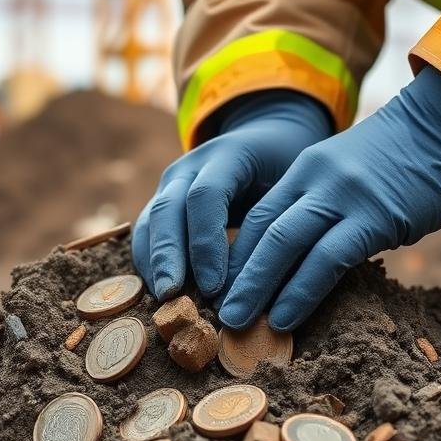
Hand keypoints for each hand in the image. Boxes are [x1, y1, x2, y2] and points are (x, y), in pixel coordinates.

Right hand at [133, 90, 332, 299]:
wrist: (267, 140)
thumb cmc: (287, 170)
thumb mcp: (294, 185)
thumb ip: (279, 223)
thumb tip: (271, 284)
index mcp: (227, 154)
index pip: (206, 196)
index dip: (206, 242)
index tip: (214, 286)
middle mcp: (191, 166)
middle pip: (168, 209)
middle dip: (168, 256)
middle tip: (172, 296)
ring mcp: (171, 183)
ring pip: (150, 221)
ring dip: (154, 262)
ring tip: (163, 299)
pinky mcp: (162, 202)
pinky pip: (146, 232)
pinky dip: (150, 261)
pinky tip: (161, 292)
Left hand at [218, 66, 440, 330]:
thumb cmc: (406, 159)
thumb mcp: (349, 173)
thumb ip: (323, 205)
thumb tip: (301, 256)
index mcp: (303, 172)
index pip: (253, 218)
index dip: (230, 257)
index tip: (217, 291)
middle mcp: (313, 181)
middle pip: (259, 233)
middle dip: (232, 276)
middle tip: (213, 313)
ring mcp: (342, 197)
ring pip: (282, 245)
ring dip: (255, 288)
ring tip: (235, 322)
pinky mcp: (373, 216)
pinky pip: (326, 260)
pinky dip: (300, 292)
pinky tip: (284, 318)